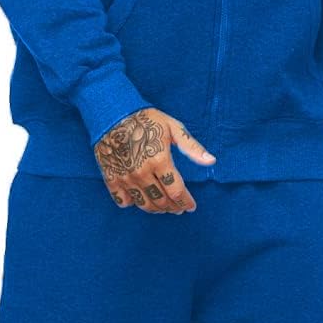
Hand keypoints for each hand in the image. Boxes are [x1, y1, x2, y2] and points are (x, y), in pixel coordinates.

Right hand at [94, 107, 215, 212]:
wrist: (113, 113)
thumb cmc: (147, 119)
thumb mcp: (173, 128)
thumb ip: (192, 147)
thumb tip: (211, 161)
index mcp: (160, 160)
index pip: (177, 192)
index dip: (186, 202)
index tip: (191, 206)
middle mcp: (142, 173)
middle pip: (162, 202)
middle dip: (174, 207)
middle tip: (179, 208)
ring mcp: (126, 177)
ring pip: (144, 204)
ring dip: (157, 209)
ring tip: (164, 206)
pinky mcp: (111, 178)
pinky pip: (123, 201)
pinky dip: (133, 203)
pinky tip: (140, 198)